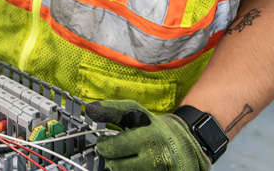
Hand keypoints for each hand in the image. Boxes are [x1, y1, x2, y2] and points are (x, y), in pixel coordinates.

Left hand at [86, 100, 210, 170]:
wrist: (184, 145)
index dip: (104, 144)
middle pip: (115, 166)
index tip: (104, 141)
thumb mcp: (136, 112)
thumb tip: (89, 109)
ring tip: (127, 158)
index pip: (112, 147)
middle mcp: (157, 157)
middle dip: (110, 158)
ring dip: (119, 168)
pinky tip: (136, 165)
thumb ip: (111, 110)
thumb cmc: (154, 128)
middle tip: (115, 151)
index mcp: (149, 137)